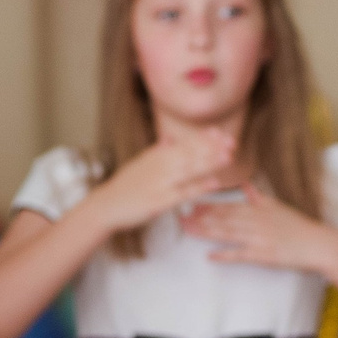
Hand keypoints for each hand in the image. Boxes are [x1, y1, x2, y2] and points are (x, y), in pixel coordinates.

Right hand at [92, 130, 239, 232]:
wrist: (106, 205)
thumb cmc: (124, 187)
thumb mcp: (140, 164)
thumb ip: (157, 151)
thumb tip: (169, 139)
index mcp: (156, 156)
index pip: (183, 143)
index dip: (203, 138)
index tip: (220, 132)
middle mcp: (159, 166)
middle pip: (190, 154)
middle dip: (212, 148)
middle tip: (232, 141)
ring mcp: (160, 183)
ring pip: (189, 170)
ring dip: (209, 163)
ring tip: (228, 157)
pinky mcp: (160, 201)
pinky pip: (183, 193)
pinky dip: (199, 187)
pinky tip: (214, 184)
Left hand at [179, 184, 337, 273]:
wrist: (318, 244)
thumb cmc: (298, 226)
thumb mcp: (278, 207)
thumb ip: (258, 197)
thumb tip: (246, 184)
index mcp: (258, 210)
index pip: (228, 206)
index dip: (208, 206)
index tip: (190, 204)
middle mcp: (256, 222)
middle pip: (223, 219)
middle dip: (200, 217)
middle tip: (181, 216)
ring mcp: (258, 239)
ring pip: (228, 234)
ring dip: (206, 232)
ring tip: (188, 231)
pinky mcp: (263, 255)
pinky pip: (241, 255)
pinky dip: (225, 255)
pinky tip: (209, 256)